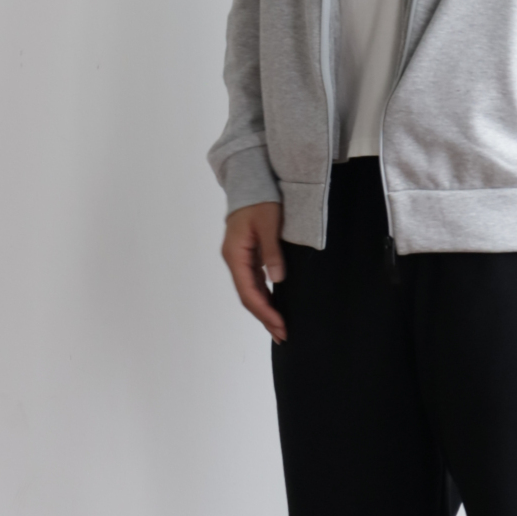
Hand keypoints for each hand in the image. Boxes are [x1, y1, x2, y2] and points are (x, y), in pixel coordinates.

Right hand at [221, 201, 285, 341]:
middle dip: (264, 317)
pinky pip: (254, 282)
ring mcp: (239, 259)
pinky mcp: (247, 256)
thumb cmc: (260, 198)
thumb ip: (272, 252)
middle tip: (283, 335)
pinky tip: (274, 307)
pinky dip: (264, 297)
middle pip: (247, 296)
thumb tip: (277, 280)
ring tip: (279, 328)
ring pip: (250, 292)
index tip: (280, 325)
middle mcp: (234, 260)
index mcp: (235, 254)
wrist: (250, 180)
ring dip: (264, 310)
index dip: (264, 311)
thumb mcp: (269, 223)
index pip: (248, 292)